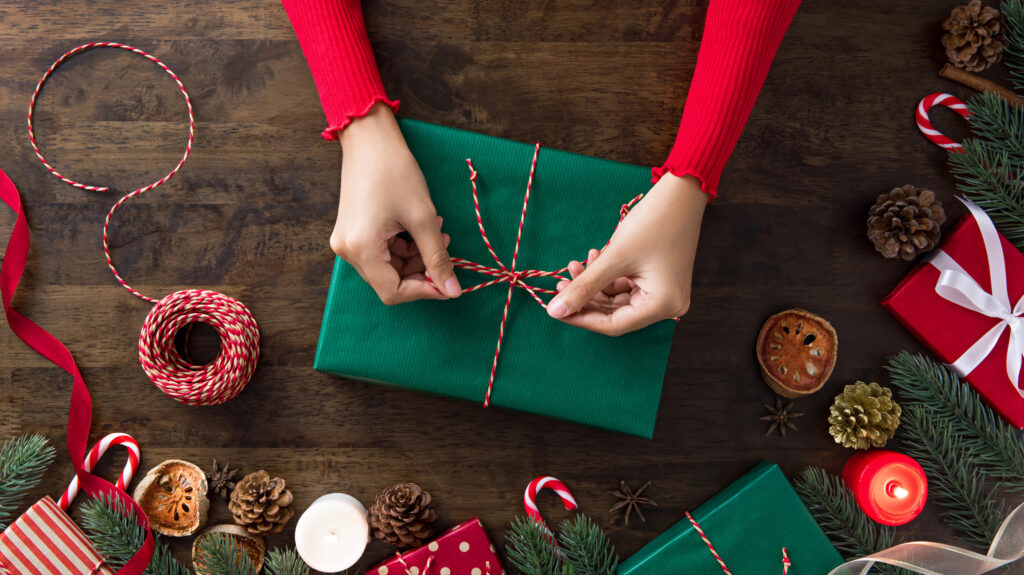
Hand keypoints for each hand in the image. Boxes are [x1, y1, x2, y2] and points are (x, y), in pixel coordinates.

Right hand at [331, 103, 460, 304]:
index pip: (393, 292)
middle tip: (446, 250)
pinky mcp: (351, 232)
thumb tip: (453, 290)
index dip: (424, 291)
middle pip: (389, 280)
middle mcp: (347, 250)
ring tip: (437, 232)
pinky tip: (419, 227)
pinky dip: (402, 246)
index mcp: (361, 248)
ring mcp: (346, 241)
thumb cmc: (395, 171)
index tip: (448, 283)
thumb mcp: (423, 217)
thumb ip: (438, 257)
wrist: (369, 138)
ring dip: (414, 257)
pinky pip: (380, 252)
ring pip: (387, 267)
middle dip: (421, 271)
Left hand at [546, 173, 705, 335]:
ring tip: (575, 264)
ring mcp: (663, 292)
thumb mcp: (614, 257)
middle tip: (561, 284)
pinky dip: (607, 274)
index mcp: (663, 305)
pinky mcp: (657, 279)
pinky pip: (625, 285)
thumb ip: (584, 286)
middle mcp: (667, 305)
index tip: (556, 310)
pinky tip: (594, 257)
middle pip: (615, 313)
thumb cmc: (654, 222)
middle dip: (586, 297)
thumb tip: (555, 311)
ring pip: (616, 298)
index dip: (582, 318)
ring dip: (594, 283)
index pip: (614, 325)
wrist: (681, 192)